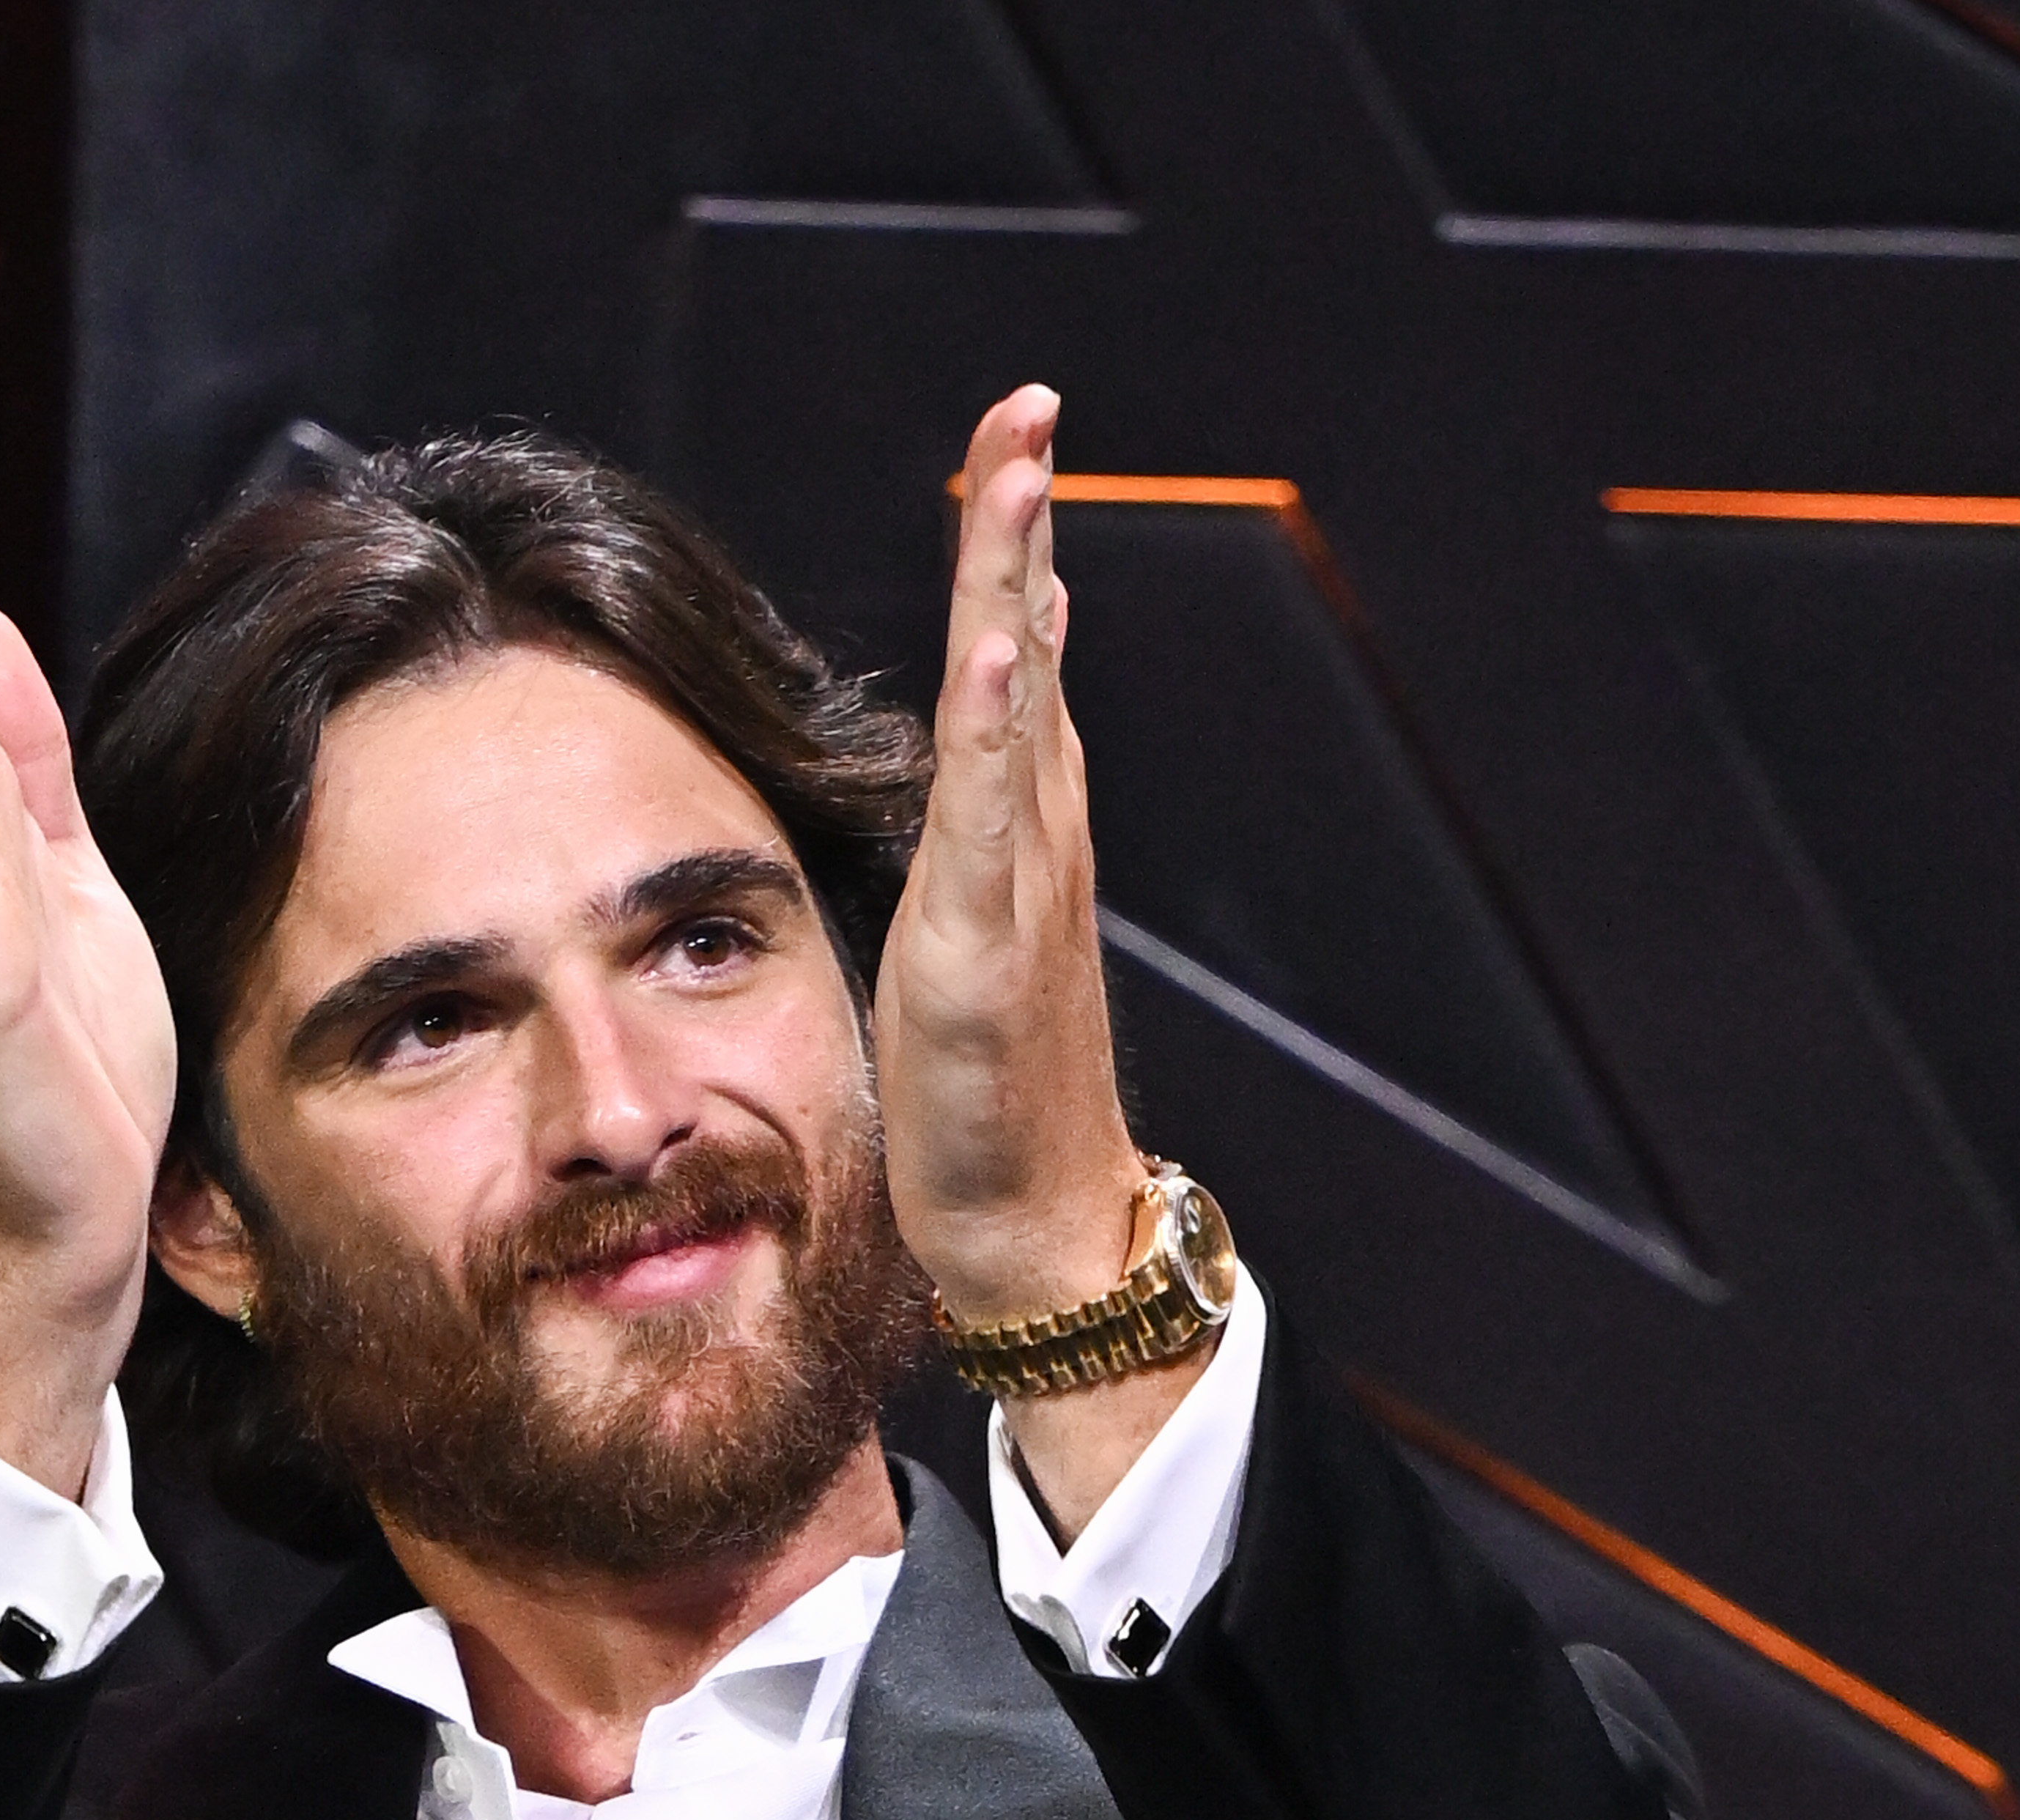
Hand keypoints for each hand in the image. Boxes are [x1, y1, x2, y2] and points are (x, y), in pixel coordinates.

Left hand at [877, 385, 1147, 1318]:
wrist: (1041, 1217)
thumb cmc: (1000, 1090)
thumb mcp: (978, 918)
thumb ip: (986, 810)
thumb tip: (991, 691)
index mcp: (1024, 821)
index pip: (1015, 648)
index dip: (1010, 539)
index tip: (1011, 433)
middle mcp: (1038, 829)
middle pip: (1027, 639)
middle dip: (1022, 516)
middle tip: (1026, 402)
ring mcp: (1019, 880)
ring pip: (1016, 698)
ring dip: (1015, 580)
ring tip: (1020, 471)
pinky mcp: (985, 944)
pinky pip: (992, 816)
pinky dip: (998, 726)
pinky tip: (997, 650)